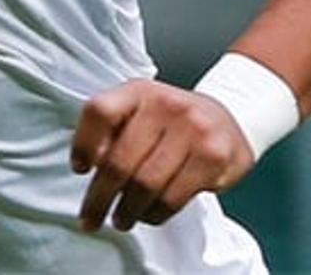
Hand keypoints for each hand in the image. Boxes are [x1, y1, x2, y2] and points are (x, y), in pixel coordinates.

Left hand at [70, 79, 252, 232]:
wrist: (231, 118)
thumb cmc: (173, 121)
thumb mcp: (140, 110)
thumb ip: (112, 131)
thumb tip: (89, 169)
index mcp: (138, 91)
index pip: (99, 112)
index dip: (83, 144)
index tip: (79, 169)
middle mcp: (164, 104)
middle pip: (119, 160)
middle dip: (99, 197)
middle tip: (90, 218)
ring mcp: (192, 129)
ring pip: (145, 184)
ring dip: (127, 211)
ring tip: (120, 220)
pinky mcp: (212, 157)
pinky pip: (172, 197)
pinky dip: (154, 214)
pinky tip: (148, 214)